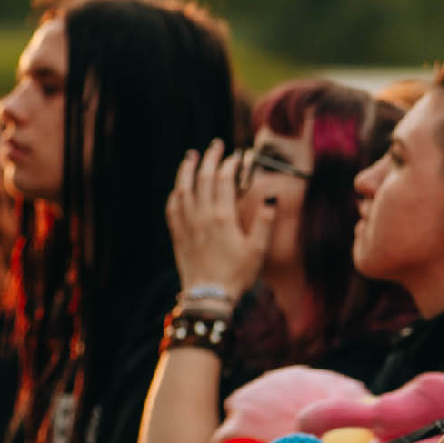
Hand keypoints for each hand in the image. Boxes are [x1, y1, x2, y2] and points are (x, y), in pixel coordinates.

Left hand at [165, 141, 270, 297]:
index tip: (238, 156)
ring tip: (190, 157)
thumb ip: (264, 221)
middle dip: (209, 158)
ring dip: (186, 170)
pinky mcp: (178, 236)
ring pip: (183, 190)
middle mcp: (201, 217)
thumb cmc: (237, 274)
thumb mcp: (258, 250)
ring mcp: (187, 225)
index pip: (223, 180)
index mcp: (222, 217)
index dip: (230, 164)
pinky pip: (172, 209)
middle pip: (202, 179)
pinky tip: (178, 189)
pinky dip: (175, 194)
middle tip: (215, 145)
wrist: (208, 297)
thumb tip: (271, 196)